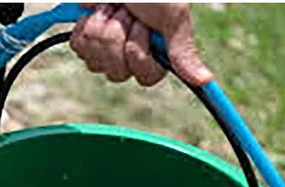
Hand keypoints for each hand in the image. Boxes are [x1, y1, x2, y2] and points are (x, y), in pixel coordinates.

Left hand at [71, 3, 211, 86]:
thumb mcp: (173, 17)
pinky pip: (79, 47)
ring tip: (112, 8)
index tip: (145, 26)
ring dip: (102, 27)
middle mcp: (132, 59)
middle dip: (119, 37)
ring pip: (96, 61)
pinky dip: (85, 25)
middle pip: (117, 72)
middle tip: (127, 14)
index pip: (144, 77)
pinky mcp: (85, 40)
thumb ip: (184, 51)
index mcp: (157, 57)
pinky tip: (94, 11)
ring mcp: (106, 51)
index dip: (139, 52)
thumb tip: (205, 81)